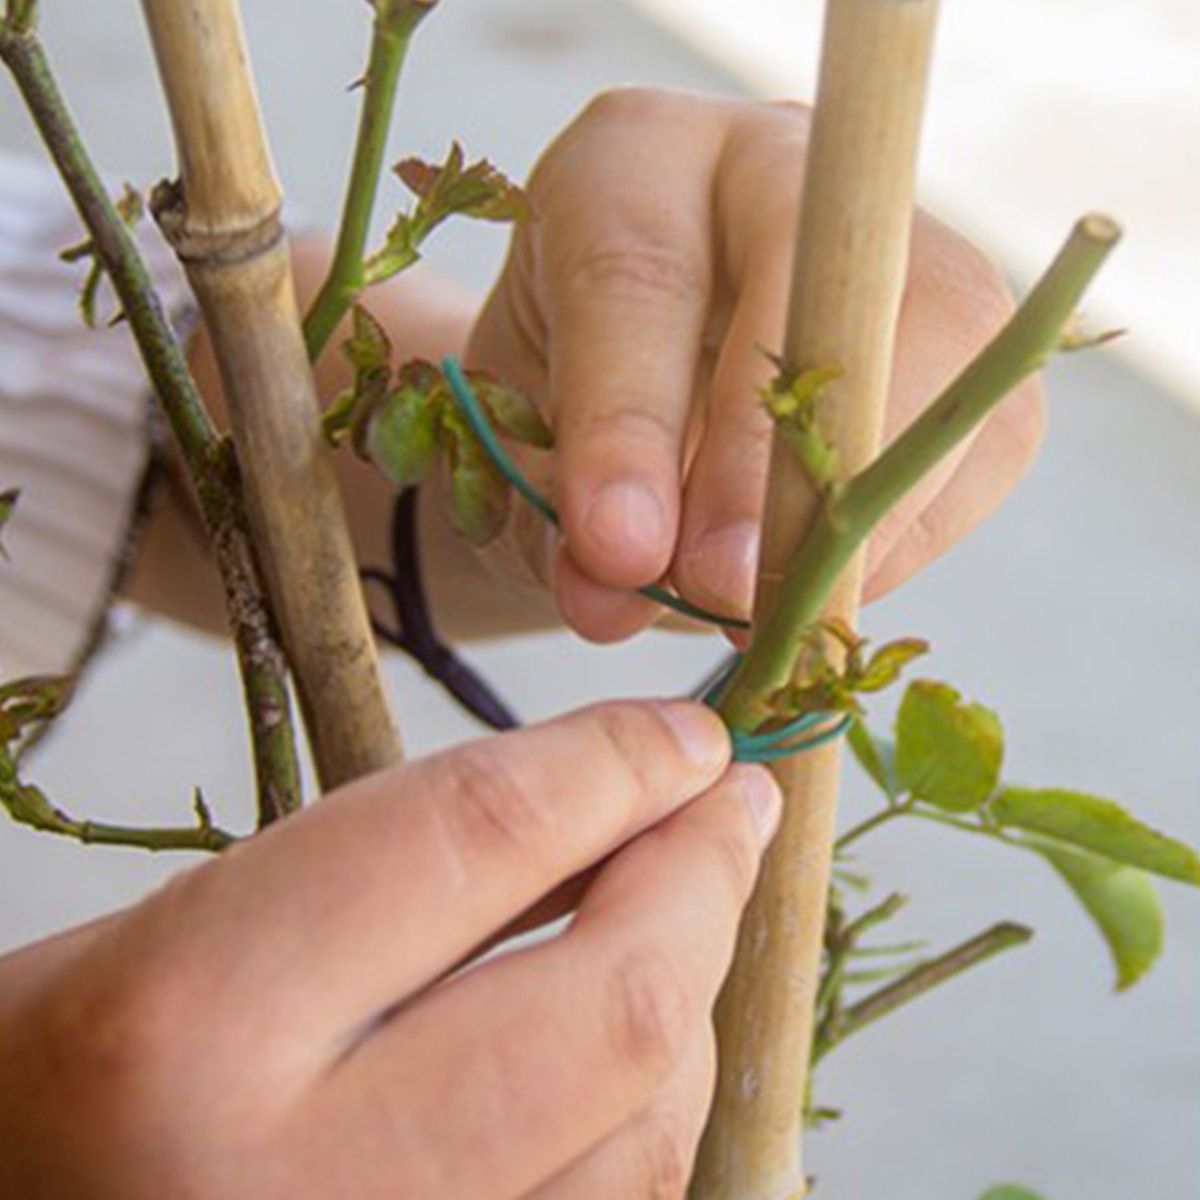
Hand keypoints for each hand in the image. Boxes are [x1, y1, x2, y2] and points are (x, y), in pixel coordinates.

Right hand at [0, 701, 779, 1198]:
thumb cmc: (61, 1077)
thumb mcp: (186, 929)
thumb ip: (396, 867)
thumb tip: (604, 802)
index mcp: (188, 1024)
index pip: (472, 839)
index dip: (610, 763)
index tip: (684, 733)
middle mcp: (295, 1190)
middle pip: (612, 1004)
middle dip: (702, 876)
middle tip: (732, 801)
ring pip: (648, 1127)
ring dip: (692, 993)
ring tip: (688, 906)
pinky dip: (651, 1104)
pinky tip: (637, 1035)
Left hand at [467, 88, 1042, 641]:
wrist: (645, 394)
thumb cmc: (569, 409)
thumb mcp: (528, 451)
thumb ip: (557, 516)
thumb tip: (611, 598)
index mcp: (631, 168)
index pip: (638, 277)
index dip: (632, 426)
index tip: (619, 551)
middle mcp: (773, 169)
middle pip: (820, 286)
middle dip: (774, 463)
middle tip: (724, 591)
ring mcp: (894, 236)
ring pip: (943, 350)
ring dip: (862, 512)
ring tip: (776, 610)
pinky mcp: (972, 330)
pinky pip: (987, 436)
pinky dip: (912, 535)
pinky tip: (833, 583)